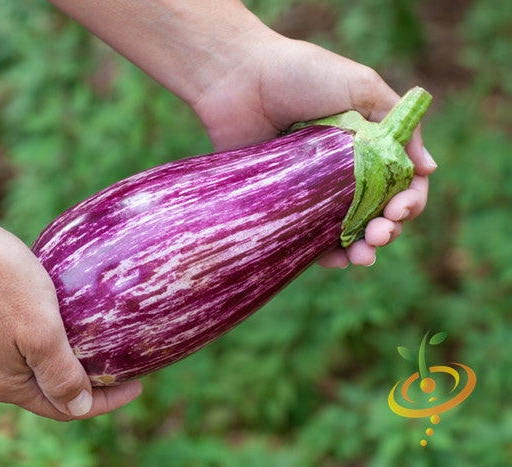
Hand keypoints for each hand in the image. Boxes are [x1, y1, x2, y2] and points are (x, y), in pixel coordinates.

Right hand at [0, 203, 141, 419]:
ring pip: (35, 365)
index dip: (105, 401)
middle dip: (88, 382)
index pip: (66, 407)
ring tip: (99, 344)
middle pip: (50, 389)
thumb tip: (80, 408)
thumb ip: (61, 374)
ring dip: (68, 359)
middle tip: (122, 366)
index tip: (137, 383)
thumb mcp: (40, 330)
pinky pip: (22, 342)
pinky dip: (48, 339)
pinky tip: (63, 318)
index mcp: (6, 383)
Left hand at [190, 35, 436, 266]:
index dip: (409, 201)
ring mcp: (311, 187)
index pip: (401, 182)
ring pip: (344, 229)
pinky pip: (305, 234)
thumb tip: (429, 170)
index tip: (401, 209)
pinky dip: (323, 252)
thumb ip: (401, 127)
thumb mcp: (363, 88)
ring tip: (363, 257)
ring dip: (360, 250)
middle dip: (387, 230)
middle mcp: (342, 169)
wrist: (240, 77)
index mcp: (368, 143)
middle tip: (381, 235)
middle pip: (376, 212)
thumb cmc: (302, 75)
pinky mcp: (280, 199)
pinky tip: (333, 259)